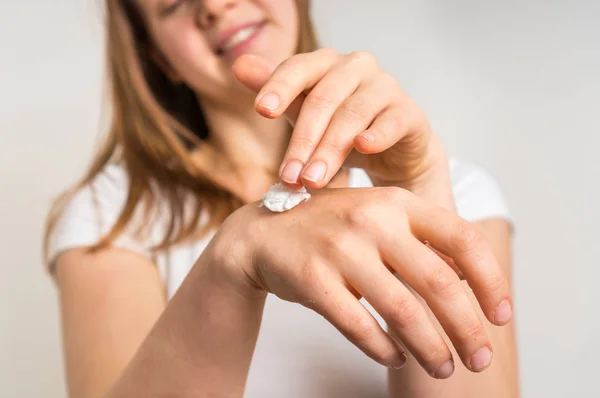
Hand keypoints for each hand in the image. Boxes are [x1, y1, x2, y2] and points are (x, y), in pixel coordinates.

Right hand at [210, 187, 512, 378]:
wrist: (262, 234)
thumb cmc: (330, 230)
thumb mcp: (378, 218)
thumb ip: (422, 242)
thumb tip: (471, 279)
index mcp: (397, 202)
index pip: (462, 239)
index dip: (490, 281)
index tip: (502, 315)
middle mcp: (372, 220)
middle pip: (440, 282)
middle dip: (467, 328)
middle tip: (478, 359)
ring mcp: (340, 248)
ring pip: (402, 310)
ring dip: (430, 348)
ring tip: (444, 369)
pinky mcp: (313, 278)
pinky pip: (359, 325)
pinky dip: (383, 348)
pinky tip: (395, 358)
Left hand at [232, 49, 442, 190]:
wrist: (392, 152)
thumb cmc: (342, 130)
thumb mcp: (305, 114)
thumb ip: (278, 94)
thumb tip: (239, 65)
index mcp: (326, 64)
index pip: (298, 68)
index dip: (280, 86)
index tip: (262, 110)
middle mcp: (356, 67)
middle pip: (324, 98)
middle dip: (303, 139)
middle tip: (289, 175)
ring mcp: (385, 88)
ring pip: (353, 114)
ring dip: (330, 149)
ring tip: (313, 180)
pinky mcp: (409, 113)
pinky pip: (391, 121)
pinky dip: (377, 135)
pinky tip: (364, 148)